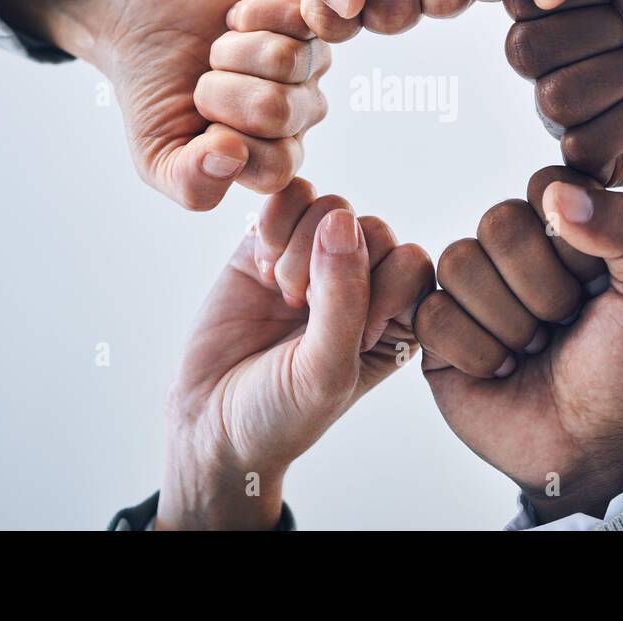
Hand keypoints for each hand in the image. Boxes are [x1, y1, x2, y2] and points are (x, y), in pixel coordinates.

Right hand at [2, 0, 328, 209]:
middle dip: (221, 92)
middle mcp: (301, 111)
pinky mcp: (305, 11)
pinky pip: (301, 16)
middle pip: (279, 110)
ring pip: (287, 60)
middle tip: (203, 82)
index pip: (277, 167)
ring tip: (215, 52)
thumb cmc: (155, 95)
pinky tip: (234, 19)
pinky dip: (251, 14)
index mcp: (275, 155)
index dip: (227, 143)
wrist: (138, 24)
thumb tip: (232, 157)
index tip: (201, 127)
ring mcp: (310, 60)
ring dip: (232, 51)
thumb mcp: (157, 158)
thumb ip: (193, 183)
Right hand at [157, 180, 433, 529]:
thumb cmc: (281, 413)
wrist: (210, 424)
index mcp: (395, 318)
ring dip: (301, 244)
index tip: (350, 335)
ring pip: (331, 206)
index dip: (380, 286)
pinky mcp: (271, 242)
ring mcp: (316, 258)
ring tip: (280, 288)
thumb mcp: (325, 369)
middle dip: (332, 264)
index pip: (411, 263)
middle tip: (299, 308)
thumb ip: (343, 298)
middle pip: (372, 228)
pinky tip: (261, 262)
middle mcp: (362, 283)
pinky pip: (289, 197)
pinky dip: (275, 221)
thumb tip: (343, 219)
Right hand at [414, 166, 622, 521]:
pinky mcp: (438, 331)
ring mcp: (473, 288)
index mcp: (568, 225)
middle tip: (564, 324)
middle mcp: (515, 248)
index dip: (571, 240)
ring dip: (509, 323)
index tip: (598, 282)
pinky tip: (503, 371)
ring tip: (535, 350)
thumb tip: (557, 195)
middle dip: (542, 288)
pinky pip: (432, 313)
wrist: (600, 450)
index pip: (545, 185)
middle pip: (497, 221)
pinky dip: (477, 352)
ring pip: (458, 263)